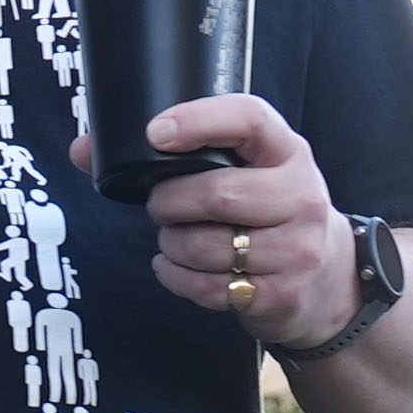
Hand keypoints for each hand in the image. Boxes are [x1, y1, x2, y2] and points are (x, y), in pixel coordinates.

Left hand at [138, 90, 343, 347]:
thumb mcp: (247, 173)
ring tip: (172, 239)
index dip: (199, 120)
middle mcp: (301, 196)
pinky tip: (174, 268)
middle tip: (159, 207)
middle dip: (169, 203)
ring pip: (206, 246)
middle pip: (216, 194)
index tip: (156, 133)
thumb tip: (83, 150)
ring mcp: (297, 249)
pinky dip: (175, 278)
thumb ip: (179, 156)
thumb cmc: (269, 213)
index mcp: (289, 152)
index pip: (250, 119)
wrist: (329, 282)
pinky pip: (207, 288)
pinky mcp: (281, 293)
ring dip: (171, 245)